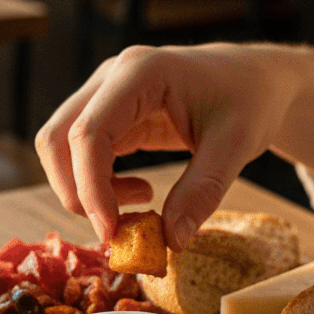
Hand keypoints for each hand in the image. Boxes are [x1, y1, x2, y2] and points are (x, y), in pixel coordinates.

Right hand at [34, 42, 313, 249]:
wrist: (256, 80)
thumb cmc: (250, 101)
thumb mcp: (235, 146)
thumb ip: (202, 192)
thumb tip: (172, 241)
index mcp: (141, 72)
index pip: (89, 132)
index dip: (91, 186)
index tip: (112, 231)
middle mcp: (112, 77)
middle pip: (57, 139)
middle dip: (76, 192)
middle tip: (119, 229)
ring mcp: (105, 94)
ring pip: (60, 148)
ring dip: (85, 190)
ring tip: (138, 207)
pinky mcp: (109, 115)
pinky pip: (81, 155)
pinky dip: (98, 186)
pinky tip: (138, 194)